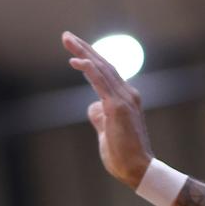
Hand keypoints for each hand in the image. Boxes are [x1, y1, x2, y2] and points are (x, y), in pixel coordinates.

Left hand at [62, 32, 152, 187]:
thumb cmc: (123, 155)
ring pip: (101, 68)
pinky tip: (76, 60)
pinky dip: (88, 69)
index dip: (90, 58)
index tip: (75, 49)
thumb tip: (92, 106)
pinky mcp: (118, 107)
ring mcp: (124, 99)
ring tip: (67, 40)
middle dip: (84, 48)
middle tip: (66, 36)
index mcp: (125, 98)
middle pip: (103, 64)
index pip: (106, 72)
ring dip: (83, 52)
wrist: (138, 170)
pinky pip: (101, 82)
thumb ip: (100, 116)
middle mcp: (127, 93)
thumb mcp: (106, 131)